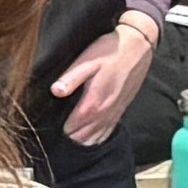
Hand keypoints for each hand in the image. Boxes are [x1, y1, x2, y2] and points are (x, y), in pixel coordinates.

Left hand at [53, 16, 158, 146]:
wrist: (138, 47)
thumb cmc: (110, 52)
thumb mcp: (87, 61)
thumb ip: (71, 78)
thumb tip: (55, 91)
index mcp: (93, 103)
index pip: (71, 128)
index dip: (58, 130)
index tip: (48, 125)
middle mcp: (104, 114)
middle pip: (82, 138)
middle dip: (68, 137)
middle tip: (54, 130)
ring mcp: (113, 114)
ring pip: (94, 138)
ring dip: (81, 140)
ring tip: (68, 134)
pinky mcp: (120, 111)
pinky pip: (107, 133)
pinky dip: (96, 138)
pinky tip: (88, 135)